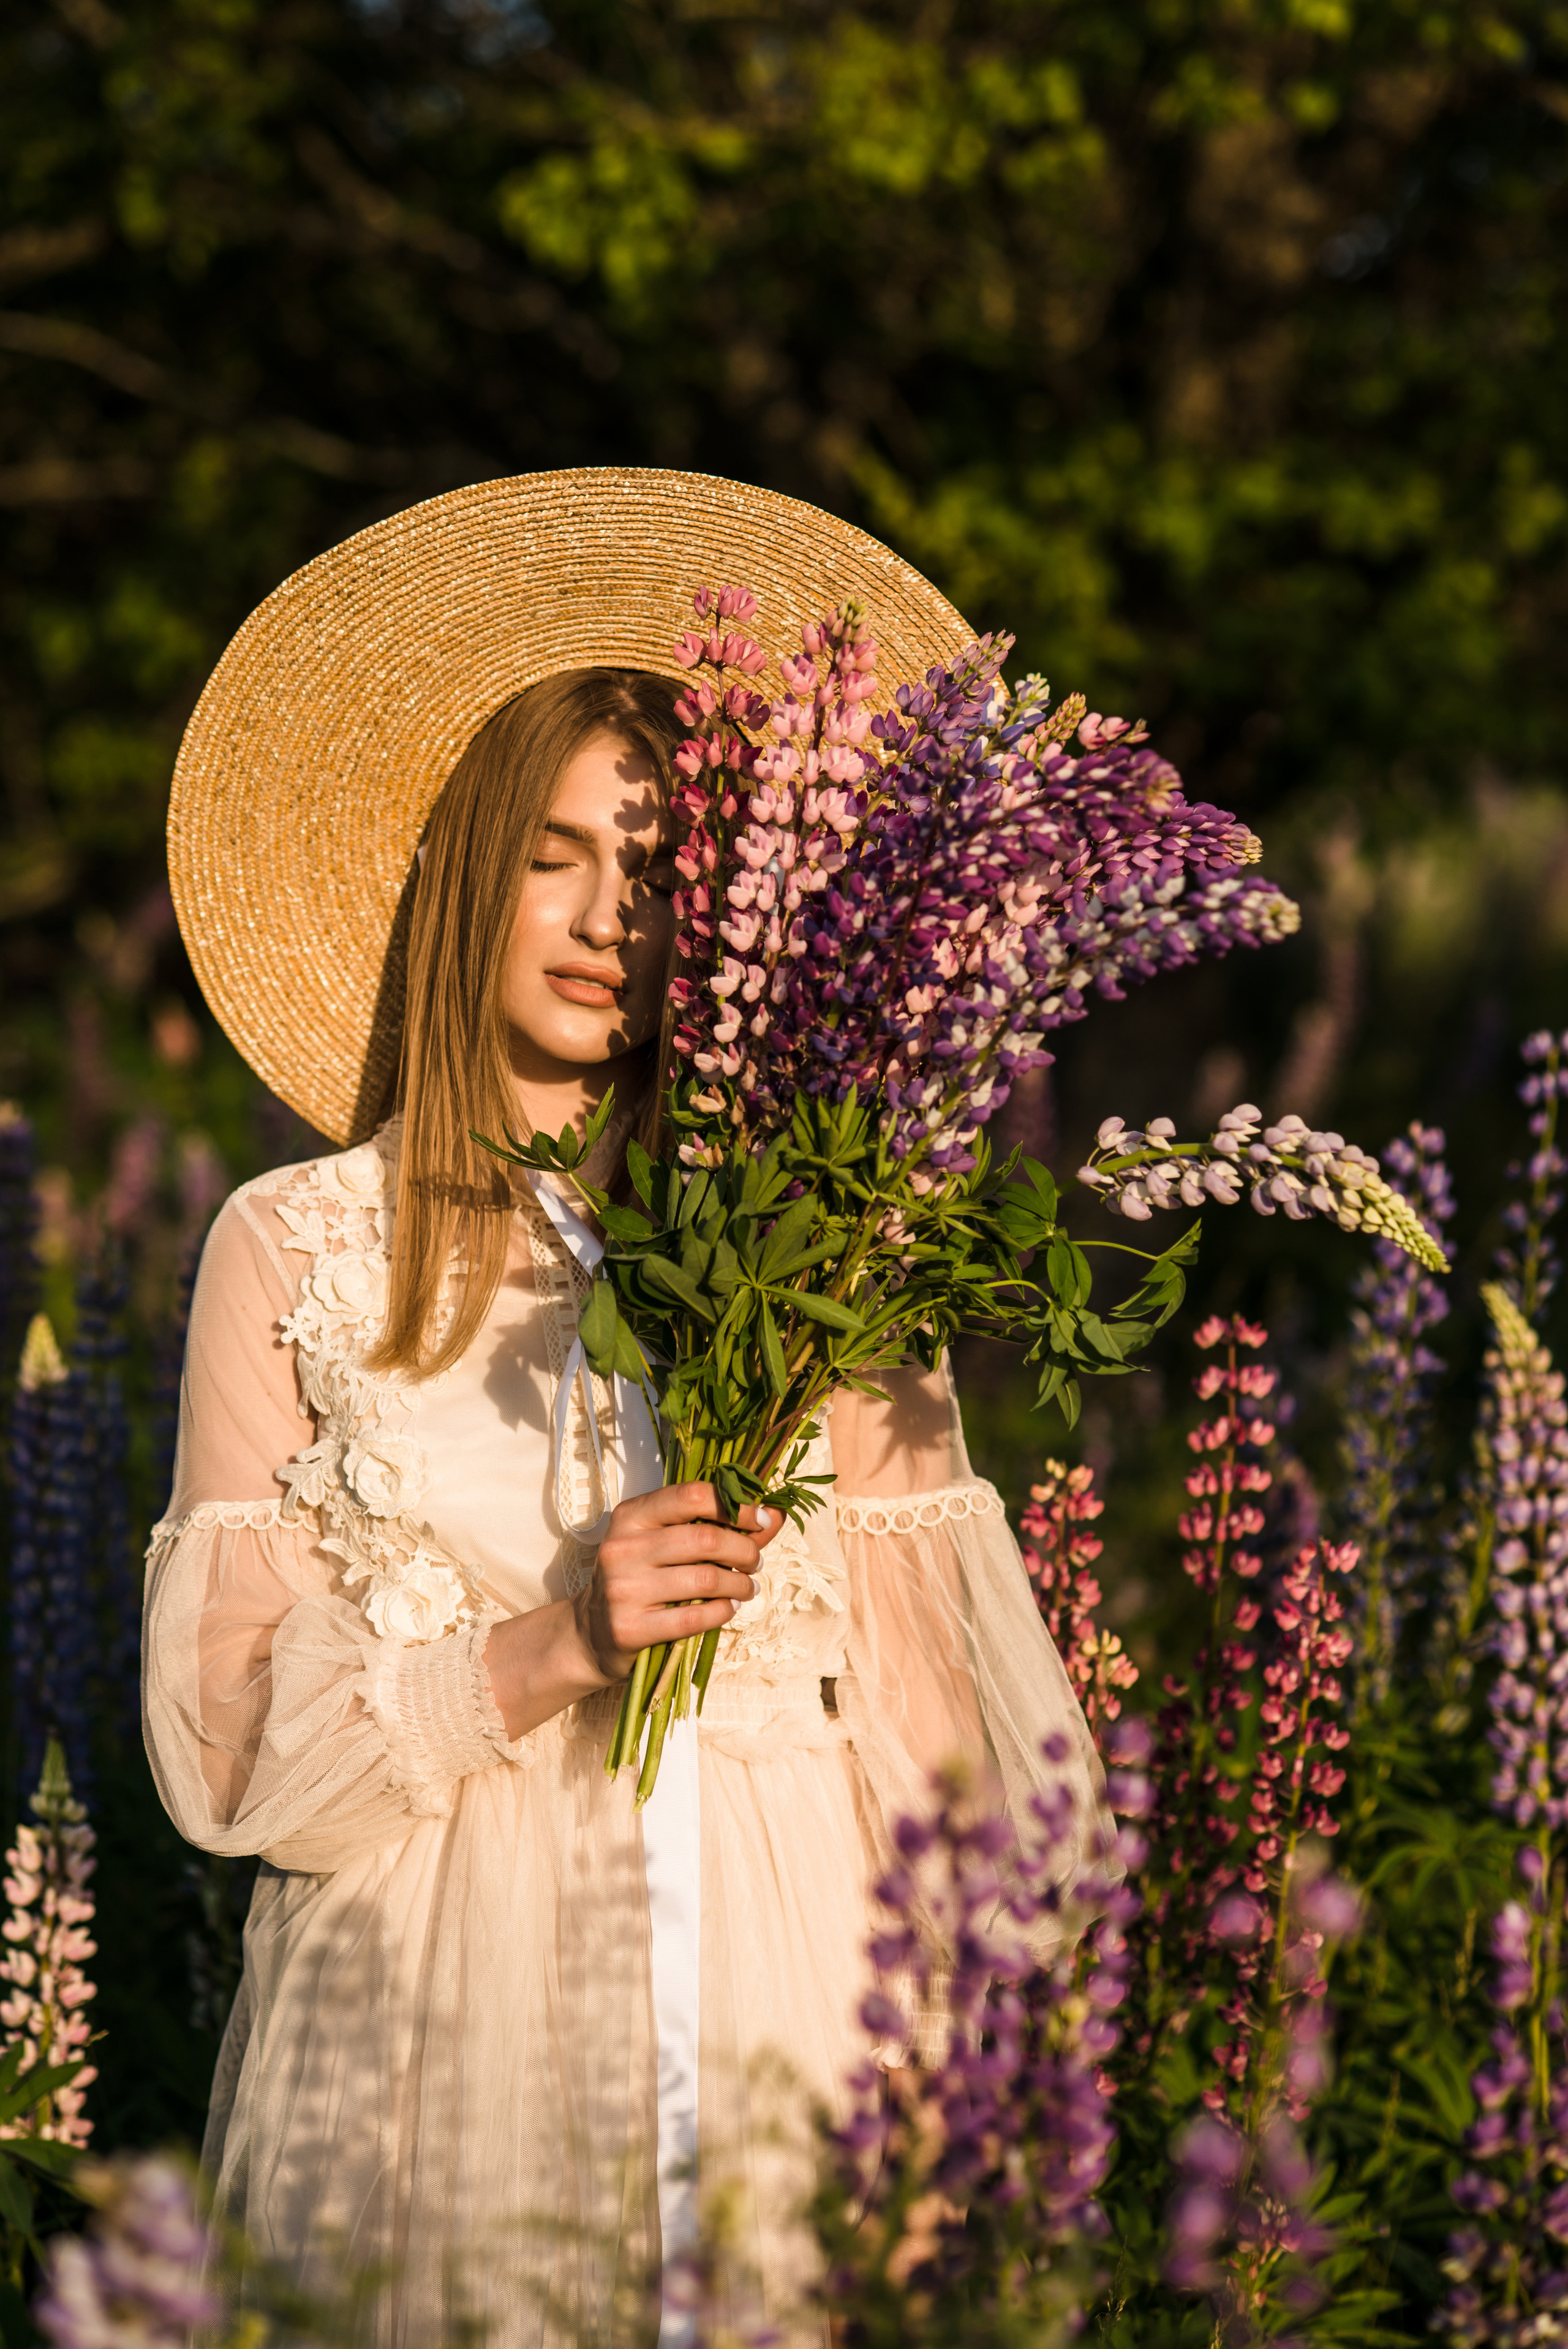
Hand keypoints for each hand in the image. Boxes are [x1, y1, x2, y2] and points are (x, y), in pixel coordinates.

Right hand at [575, 1481, 782, 1683]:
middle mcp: (622, 1548)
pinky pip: (694, 1619)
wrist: (591, 1632)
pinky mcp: (630, 1628)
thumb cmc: (639, 1579)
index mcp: (631, 1516)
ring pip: (705, 1580)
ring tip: (747, 1588)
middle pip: (704, 1539)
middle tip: (755, 1562)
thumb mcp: (666, 1543)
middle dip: (744, 1551)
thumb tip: (776, 1515)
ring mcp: (623, 1589)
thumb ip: (717, 1527)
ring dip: (740, 1585)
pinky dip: (723, 1612)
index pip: (691, 1495)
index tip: (760, 1519)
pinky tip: (729, 1609)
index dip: (735, 1506)